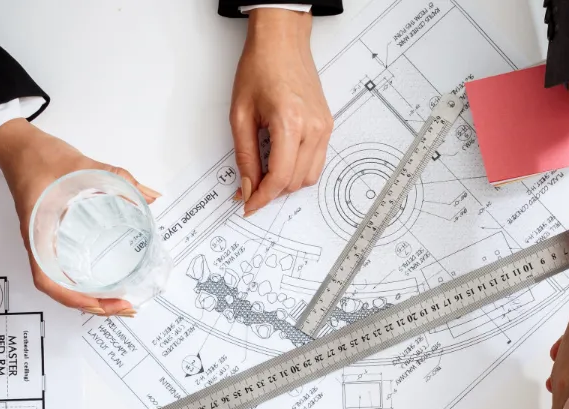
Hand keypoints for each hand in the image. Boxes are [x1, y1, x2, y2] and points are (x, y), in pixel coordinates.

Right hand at [0, 119, 160, 316]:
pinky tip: (102, 284)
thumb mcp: (83, 165)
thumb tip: (150, 195)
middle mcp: (38, 243)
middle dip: (92, 304)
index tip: (104, 303)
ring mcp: (42, 242)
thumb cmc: (39, 156)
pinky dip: (82, 283)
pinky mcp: (48, 237)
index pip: (48, 280)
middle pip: (60, 289)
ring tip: (118, 303)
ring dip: (88, 298)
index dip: (75, 299)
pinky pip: (63, 268)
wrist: (17, 145)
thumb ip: (119, 179)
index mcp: (38, 232)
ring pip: (61, 283)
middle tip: (126, 307)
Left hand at [231, 8, 331, 215]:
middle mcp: (313, 128)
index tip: (248, 205)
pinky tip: (281, 163)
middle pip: (295, 182)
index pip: (279, 177)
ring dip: (287, 183)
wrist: (282, 42)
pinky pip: (317, 162)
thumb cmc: (260, 67)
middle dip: (272, 192)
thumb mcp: (240, 114)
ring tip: (265, 176)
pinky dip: (298, 170)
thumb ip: (245, 156)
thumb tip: (247, 187)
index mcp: (290, 123)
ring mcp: (324, 128)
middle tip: (250, 190)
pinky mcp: (327, 126)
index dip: (262, 197)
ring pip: (309, 177)